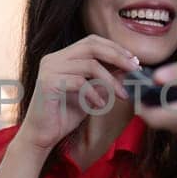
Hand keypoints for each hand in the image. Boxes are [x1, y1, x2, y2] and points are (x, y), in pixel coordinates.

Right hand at [15, 35, 139, 153]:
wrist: (41, 135)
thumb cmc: (64, 115)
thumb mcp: (91, 94)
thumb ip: (105, 79)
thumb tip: (129, 67)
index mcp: (62, 57)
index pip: (92, 41)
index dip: (114, 48)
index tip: (133, 60)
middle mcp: (54, 58)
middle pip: (91, 46)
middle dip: (117, 56)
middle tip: (135, 69)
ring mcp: (49, 69)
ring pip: (89, 64)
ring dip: (110, 80)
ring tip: (121, 94)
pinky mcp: (47, 82)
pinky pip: (79, 82)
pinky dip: (94, 93)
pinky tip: (100, 105)